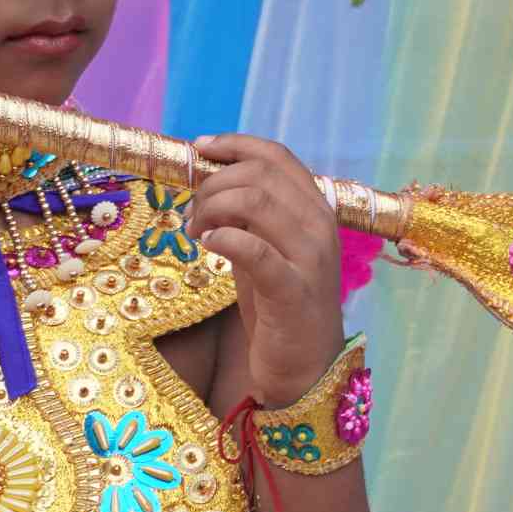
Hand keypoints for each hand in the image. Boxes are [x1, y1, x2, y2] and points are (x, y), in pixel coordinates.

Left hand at [188, 136, 346, 407]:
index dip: (235, 144)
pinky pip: (255, 250)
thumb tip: (209, 180)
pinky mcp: (293, 291)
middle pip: (260, 175)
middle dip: (213, 184)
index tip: (200, 149)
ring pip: (256, 203)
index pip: (277, 156)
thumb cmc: (280, 307)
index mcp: (316, 210)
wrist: (306, 367)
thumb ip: (249, 216)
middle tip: (192, 213)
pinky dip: (224, 239)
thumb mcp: (266, 250)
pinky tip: (208, 244)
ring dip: (212, 209)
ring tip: (196, 232)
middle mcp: (320, 226)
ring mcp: (311, 258)